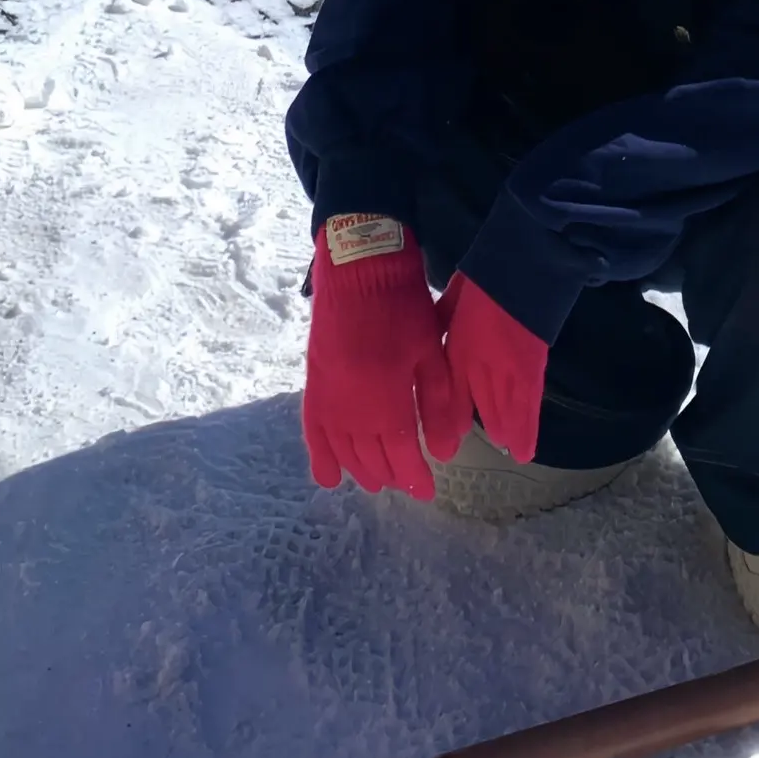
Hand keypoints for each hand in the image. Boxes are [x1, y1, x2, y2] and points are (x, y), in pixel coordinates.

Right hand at [303, 219, 468, 498]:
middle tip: (405, 481)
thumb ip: (436, 403)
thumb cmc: (403, 305)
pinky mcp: (314, 383)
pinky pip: (314, 430)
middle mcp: (352, 407)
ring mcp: (328, 396)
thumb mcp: (430, 351)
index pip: (401, 454)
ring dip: (359, 470)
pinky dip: (320, 455)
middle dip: (390, 474)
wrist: (359, 266)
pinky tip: (328, 476)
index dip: (414, 477)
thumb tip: (445, 451)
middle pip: (370, 457)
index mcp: (387, 398)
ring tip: (375, 480)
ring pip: (342, 450)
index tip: (428, 491)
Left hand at [440, 273, 548, 464]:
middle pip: (482, 409)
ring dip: (510, 435)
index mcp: (458, 351)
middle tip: (491, 445)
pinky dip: (528, 427)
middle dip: (486, 428)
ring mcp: (508, 373)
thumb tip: (430, 328)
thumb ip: (444, 320)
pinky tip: (528, 445)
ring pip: (506, 414)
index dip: (451, 419)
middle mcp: (480, 369)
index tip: (450, 440)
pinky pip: (529, 408)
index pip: (453, 396)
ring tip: (515, 453)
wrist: (522, 273)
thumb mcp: (452, 301)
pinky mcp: (533, 372)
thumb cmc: (482, 281)